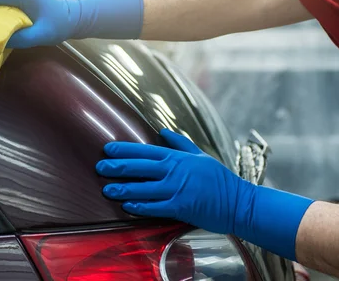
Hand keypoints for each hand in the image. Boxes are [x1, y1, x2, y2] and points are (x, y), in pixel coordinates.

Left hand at [96, 129, 249, 234]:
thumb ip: (180, 143)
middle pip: (139, 167)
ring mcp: (177, 189)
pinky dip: (140, 206)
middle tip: (100, 167)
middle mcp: (174, 171)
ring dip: (123, 188)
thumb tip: (164, 131)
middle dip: (117, 167)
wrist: (239, 202)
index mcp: (178, 158)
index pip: (145, 151)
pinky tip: (127, 206)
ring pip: (143, 188)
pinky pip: (155, 207)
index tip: (108, 149)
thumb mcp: (200, 156)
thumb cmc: (219, 179)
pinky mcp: (181, 207)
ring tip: (106, 189)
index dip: (125, 150)